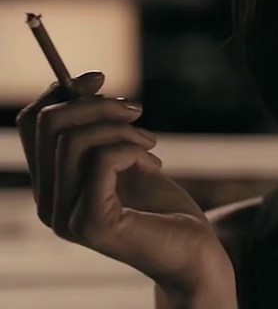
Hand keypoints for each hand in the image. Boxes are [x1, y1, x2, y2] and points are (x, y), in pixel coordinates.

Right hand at [15, 71, 234, 296]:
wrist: (195, 251)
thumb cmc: (164, 207)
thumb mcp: (129, 157)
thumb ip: (101, 128)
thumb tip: (83, 81)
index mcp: (51, 186)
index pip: (31, 126)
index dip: (61, 91)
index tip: (100, 77)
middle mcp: (49, 204)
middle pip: (47, 125)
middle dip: (96, 104)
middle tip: (137, 110)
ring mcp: (66, 218)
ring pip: (74, 139)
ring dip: (121, 128)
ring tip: (151, 143)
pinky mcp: (92, 225)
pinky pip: (101, 160)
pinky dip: (131, 148)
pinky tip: (154, 163)